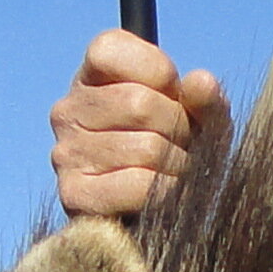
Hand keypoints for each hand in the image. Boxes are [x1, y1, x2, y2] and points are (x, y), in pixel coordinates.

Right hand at [50, 31, 226, 218]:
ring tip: (174, 173)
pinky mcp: (74, 194)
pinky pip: (138, 184)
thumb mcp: (202, 120)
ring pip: (146, 147)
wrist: (163, 222)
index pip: (114, 49)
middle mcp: (68, 109)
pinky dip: (166, 192)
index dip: (161, 74)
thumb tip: (201, 82)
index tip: (173, 98)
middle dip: (179, 129)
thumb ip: (206, 98)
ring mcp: (66, 152)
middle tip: (181, 146)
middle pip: (140, 103)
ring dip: (178, 166)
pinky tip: (163, 195)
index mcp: (92, 76)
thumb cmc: (180, 156)